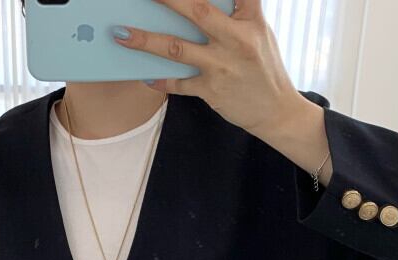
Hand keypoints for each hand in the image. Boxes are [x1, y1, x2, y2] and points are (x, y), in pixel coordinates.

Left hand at [112, 0, 307, 138]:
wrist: (276, 111)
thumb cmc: (264, 67)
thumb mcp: (259, 33)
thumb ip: (236, 15)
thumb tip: (198, 6)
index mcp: (251, 20)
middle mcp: (236, 40)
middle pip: (198, 11)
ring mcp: (222, 66)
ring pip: (178, 49)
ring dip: (146, 41)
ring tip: (121, 34)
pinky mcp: (211, 91)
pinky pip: (179, 84)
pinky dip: (160, 81)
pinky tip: (144, 75)